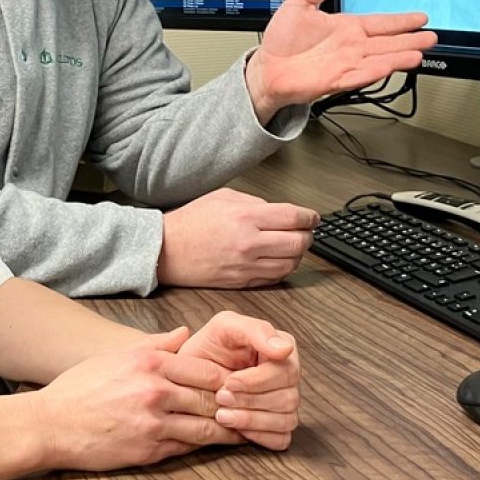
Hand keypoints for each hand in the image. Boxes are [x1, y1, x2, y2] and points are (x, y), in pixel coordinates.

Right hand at [32, 327, 242, 471]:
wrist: (50, 425)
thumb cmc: (80, 388)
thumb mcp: (115, 356)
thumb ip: (155, 344)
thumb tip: (186, 333)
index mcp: (149, 363)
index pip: (204, 369)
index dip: (227, 377)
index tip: (242, 381)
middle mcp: (155, 391)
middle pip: (211, 397)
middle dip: (234, 403)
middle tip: (256, 406)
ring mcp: (153, 423)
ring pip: (206, 426)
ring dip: (229, 428)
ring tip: (247, 427)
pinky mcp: (148, 450)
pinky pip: (187, 446)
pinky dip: (206, 444)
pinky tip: (218, 442)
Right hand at [158, 188, 318, 288]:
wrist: (167, 250)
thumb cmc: (191, 222)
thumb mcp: (224, 198)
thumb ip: (255, 203)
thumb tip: (279, 212)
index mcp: (246, 217)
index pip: (293, 218)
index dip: (309, 217)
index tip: (312, 217)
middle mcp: (249, 242)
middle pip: (298, 243)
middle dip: (308, 236)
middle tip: (306, 231)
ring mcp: (246, 265)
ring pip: (290, 264)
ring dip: (298, 254)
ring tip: (293, 246)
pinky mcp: (242, 281)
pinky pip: (274, 278)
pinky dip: (283, 269)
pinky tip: (279, 260)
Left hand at [180, 312, 301, 450]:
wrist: (189, 374)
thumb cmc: (209, 347)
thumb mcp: (225, 327)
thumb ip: (255, 330)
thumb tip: (285, 349)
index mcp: (284, 351)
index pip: (286, 372)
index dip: (257, 381)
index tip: (228, 381)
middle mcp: (290, 377)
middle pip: (288, 398)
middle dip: (250, 401)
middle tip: (220, 398)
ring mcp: (286, 402)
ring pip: (286, 420)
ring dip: (251, 420)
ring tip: (222, 415)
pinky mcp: (278, 426)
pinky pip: (281, 439)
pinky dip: (259, 436)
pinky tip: (236, 429)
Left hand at [245, 0, 437, 122]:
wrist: (266, 68)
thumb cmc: (281, 41)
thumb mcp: (300, 2)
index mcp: (345, 28)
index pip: (380, 22)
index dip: (400, 20)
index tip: (420, 17)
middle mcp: (350, 47)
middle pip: (387, 42)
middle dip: (410, 39)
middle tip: (432, 36)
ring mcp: (345, 64)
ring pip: (379, 59)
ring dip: (399, 56)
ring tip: (420, 51)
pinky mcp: (336, 79)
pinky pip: (361, 74)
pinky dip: (377, 71)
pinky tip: (392, 66)